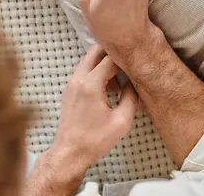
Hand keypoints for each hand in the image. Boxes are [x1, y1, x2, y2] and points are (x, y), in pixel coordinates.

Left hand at [55, 45, 137, 169]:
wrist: (70, 153)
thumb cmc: (96, 140)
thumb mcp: (122, 121)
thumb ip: (131, 97)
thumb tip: (135, 83)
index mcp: (91, 84)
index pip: (110, 58)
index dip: (125, 57)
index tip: (135, 60)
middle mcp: (78, 79)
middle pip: (95, 51)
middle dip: (112, 53)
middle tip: (126, 64)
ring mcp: (71, 83)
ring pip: (88, 60)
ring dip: (103, 64)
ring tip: (117, 82)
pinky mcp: (68, 90)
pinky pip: (83, 71)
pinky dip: (95, 72)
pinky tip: (106, 88)